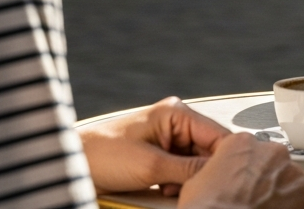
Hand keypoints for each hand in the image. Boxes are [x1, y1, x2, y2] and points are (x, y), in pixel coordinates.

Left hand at [79, 96, 229, 195]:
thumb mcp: (152, 166)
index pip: (216, 133)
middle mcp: (176, 121)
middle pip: (206, 148)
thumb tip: (218, 174)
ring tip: (170, 190)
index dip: (224, 156)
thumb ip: (188, 170)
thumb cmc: (106, 155)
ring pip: (194, 161)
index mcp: (177, 112)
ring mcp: (168, 137)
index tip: (228, 179)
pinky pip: (181, 168)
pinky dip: (177, 182)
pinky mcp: (159, 153)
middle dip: (201, 171)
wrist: (76, 164)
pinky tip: (165, 190)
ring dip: (188, 179)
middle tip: (193, 188)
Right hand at [178, 132, 303, 208]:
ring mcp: (290, 172)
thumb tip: (216, 182)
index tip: (243, 186)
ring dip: (286, 193)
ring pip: (295, 179)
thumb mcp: (197, 183)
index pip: (251, 151)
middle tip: (255, 201)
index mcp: (242, 143)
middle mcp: (270, 152)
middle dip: (267, 181)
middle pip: (275, 163)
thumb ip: (214, 172)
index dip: (247, 172)